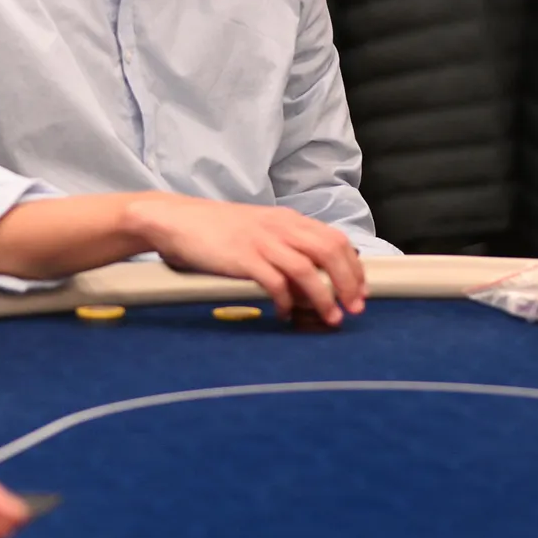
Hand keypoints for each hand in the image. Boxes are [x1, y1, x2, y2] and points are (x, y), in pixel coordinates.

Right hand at [125, 199, 366, 323]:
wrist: (177, 220)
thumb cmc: (217, 229)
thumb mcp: (260, 228)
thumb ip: (287, 243)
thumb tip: (315, 271)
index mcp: (287, 220)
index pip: (335, 239)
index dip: (354, 267)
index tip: (360, 290)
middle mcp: (280, 227)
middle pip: (330, 252)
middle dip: (349, 283)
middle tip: (354, 308)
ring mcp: (262, 241)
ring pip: (308, 269)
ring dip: (324, 297)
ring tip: (330, 318)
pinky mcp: (243, 258)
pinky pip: (275, 282)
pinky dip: (286, 301)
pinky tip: (284, 313)